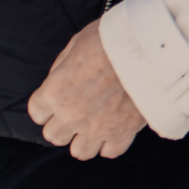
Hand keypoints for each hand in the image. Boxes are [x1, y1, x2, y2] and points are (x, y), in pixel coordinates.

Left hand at [28, 21, 146, 159]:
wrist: (151, 44)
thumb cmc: (113, 37)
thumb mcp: (78, 42)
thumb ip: (62, 66)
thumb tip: (59, 79)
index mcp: (54, 91)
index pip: (37, 112)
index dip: (47, 104)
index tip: (60, 97)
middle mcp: (71, 115)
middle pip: (54, 135)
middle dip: (64, 123)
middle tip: (79, 109)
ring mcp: (96, 127)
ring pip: (80, 151)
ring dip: (85, 138)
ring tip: (97, 123)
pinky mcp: (123, 132)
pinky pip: (111, 151)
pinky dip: (113, 142)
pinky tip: (117, 127)